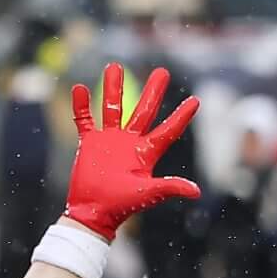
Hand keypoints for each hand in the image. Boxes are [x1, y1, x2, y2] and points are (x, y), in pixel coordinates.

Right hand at [66, 63, 200, 238]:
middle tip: (162, 71)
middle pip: (144, 110)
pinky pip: (84, 119)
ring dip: (113, 88)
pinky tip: (80, 89)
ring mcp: (109, 140)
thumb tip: (196, 191)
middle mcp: (130, 142)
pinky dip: (81, 105)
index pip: (168, 130)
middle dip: (153, 91)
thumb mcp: (147, 194)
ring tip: (114, 66)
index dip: (182, 116)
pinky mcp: (89, 143)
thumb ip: (169, 187)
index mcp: (146, 152)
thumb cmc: (122, 205)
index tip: (196, 100)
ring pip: (113, 108)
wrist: (93, 211)